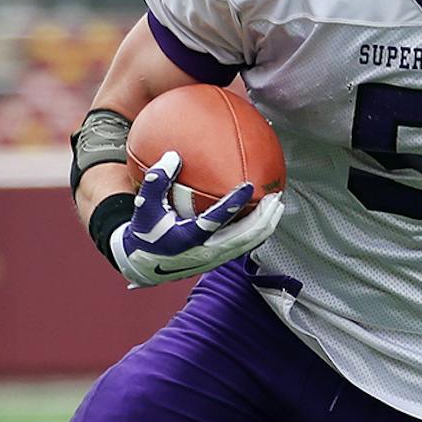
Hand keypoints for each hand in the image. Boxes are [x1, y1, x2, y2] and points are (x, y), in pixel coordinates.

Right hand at [113, 150, 282, 287]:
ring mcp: (216, 258)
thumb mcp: (145, 207)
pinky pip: (244, 244)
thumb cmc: (145, 232)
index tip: (249, 186)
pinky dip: (257, 230)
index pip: (215, 221)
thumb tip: (173, 155)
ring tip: (279, 205)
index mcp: (188, 239)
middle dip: (265, 217)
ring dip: (266, 224)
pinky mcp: (219, 260)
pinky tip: (264, 215)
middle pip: (245, 237)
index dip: (233, 204)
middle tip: (277, 197)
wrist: (143, 265)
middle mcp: (206, 251)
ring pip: (249, 243)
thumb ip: (157, 181)